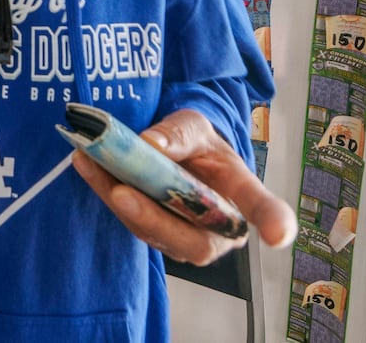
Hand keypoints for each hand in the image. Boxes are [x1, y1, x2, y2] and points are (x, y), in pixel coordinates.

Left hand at [73, 108, 296, 264]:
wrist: (181, 154)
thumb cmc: (200, 143)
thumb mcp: (194, 125)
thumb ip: (179, 133)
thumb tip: (151, 142)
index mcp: (241, 196)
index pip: (262, 210)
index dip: (273, 222)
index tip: (279, 236)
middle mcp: (217, 228)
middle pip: (193, 241)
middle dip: (155, 219)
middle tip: (123, 193)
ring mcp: (184, 237)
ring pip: (153, 232)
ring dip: (118, 200)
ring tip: (91, 163)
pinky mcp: (153, 233)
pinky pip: (129, 218)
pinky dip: (104, 190)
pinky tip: (85, 163)